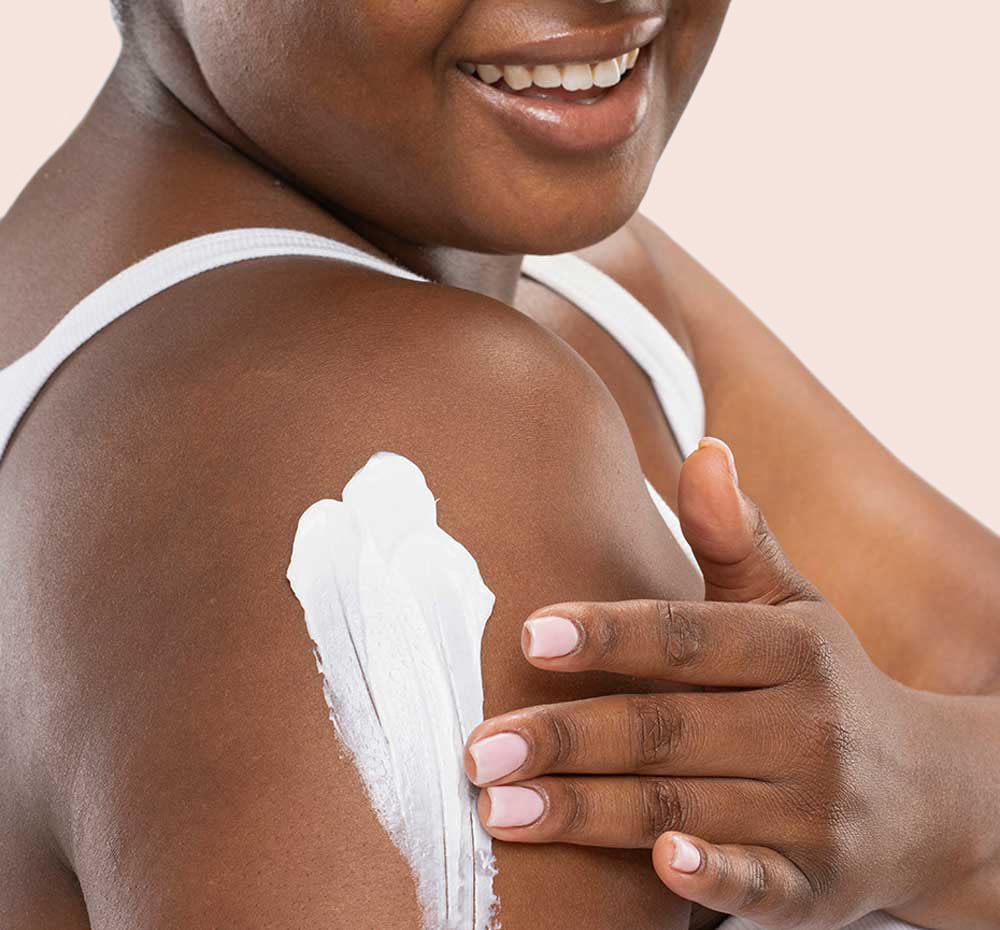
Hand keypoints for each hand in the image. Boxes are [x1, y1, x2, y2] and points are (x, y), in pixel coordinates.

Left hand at [463, 438, 942, 929]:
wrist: (936, 796)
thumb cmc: (825, 682)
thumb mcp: (791, 605)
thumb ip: (734, 536)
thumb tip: (705, 449)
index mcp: (790, 648)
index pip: (687, 636)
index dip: (609, 632)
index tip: (528, 633)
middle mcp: (805, 727)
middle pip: (666, 728)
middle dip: (567, 739)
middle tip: (478, 749)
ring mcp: (814, 811)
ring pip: (683, 806)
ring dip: (587, 812)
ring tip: (498, 808)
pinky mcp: (818, 886)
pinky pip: (762, 886)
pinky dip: (712, 876)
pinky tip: (657, 865)